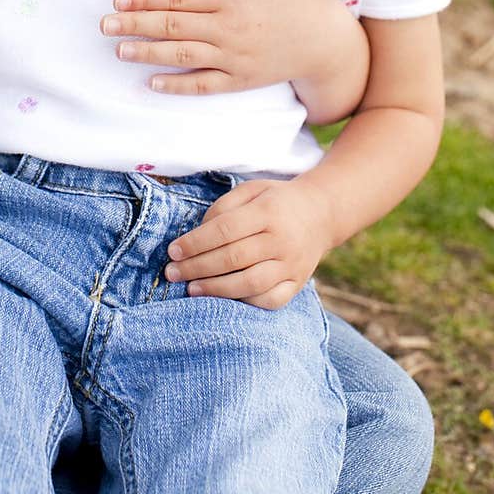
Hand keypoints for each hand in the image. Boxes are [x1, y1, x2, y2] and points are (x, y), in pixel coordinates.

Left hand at [100, 0, 332, 94]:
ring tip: (119, 49)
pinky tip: (152, 81)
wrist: (323, 40)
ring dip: (147, 53)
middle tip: (104, 24)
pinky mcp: (240, 79)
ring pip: (183, 56)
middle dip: (135, 25)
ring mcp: (234, 56)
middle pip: (173, 26)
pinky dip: (177, 85)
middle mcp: (230, 27)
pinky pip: (203, 84)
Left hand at [163, 173, 333, 309]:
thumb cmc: (276, 201)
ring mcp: (292, 265)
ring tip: (191, 289)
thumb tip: (198, 234)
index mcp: (268, 211)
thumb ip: (224, 207)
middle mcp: (282, 240)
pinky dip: (245, 302)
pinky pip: (270, 301)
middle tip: (172, 273)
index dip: (195, 242)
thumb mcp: (252, 190)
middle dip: (197, 268)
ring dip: (216, 289)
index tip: (173, 251)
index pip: (225, 230)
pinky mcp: (297, 283)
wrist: (322, 213)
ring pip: (250, 283)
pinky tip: (225, 299)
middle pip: (233, 258)